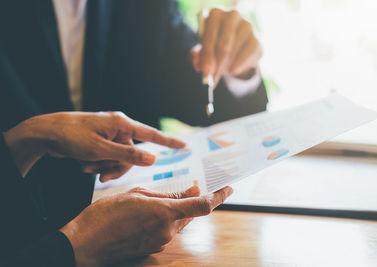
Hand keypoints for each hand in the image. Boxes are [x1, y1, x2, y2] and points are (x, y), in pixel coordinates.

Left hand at [3, 112, 184, 178]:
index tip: (185, 146)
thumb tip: (153, 158)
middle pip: (132, 155)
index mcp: (122, 124)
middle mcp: (118, 128)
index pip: (151, 134)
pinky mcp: (100, 141)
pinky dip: (98, 164)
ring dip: (105, 167)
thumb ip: (128, 155)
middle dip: (117, 168)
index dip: (169, 142)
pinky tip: (84, 165)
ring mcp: (109, 135)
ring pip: (119, 159)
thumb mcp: (101, 149)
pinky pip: (108, 158)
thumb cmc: (73, 137)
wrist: (46, 133)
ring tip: (87, 167)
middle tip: (102, 175)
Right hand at [60, 185, 232, 265]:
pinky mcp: (152, 248)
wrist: (86, 243)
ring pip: (179, 222)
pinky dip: (167, 219)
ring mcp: (160, 242)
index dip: (219, 197)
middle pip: (192, 213)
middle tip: (192, 187)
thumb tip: (193, 192)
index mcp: (164, 213)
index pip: (203, 206)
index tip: (228, 188)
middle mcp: (167, 230)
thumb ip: (168, 195)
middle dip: (195, 200)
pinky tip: (151, 213)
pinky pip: (167, 230)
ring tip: (162, 199)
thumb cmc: (106, 214)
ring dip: (178, 210)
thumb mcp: (137, 195)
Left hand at [191, 8, 261, 85]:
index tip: (206, 71)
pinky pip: (248, 57)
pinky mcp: (257, 40)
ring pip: (235, 53)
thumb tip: (198, 65)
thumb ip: (197, 57)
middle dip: (217, 65)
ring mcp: (247, 26)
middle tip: (212, 79)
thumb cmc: (214, 45)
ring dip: (226, 66)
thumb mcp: (203, 50)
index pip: (210, 35)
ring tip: (220, 70)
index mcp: (216, 15)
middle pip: (224, 45)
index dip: (207, 56)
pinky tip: (233, 70)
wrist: (234, 46)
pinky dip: (239, 66)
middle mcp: (233, 16)